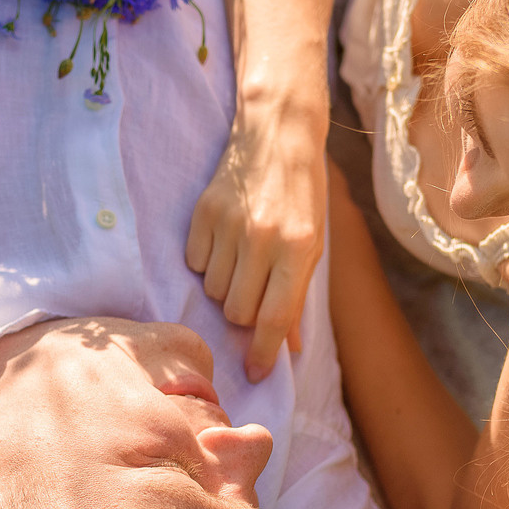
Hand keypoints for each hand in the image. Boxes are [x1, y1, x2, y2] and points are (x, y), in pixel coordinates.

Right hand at [186, 120, 325, 380]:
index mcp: (298, 248)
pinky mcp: (203, 212)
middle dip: (245, 311)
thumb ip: (297, 294)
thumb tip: (287, 346)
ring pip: (215, 290)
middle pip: (238, 310)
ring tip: (241, 257)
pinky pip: (195, 263)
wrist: (279, 134)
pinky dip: (207, 262)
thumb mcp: (313, 243)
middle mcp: (262, 238)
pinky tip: (224, 240)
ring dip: (226, 285)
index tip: (256, 374)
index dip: (263, 352)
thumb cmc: (303, 194)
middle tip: (255, 287)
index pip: (274, 316)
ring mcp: (230, 224)